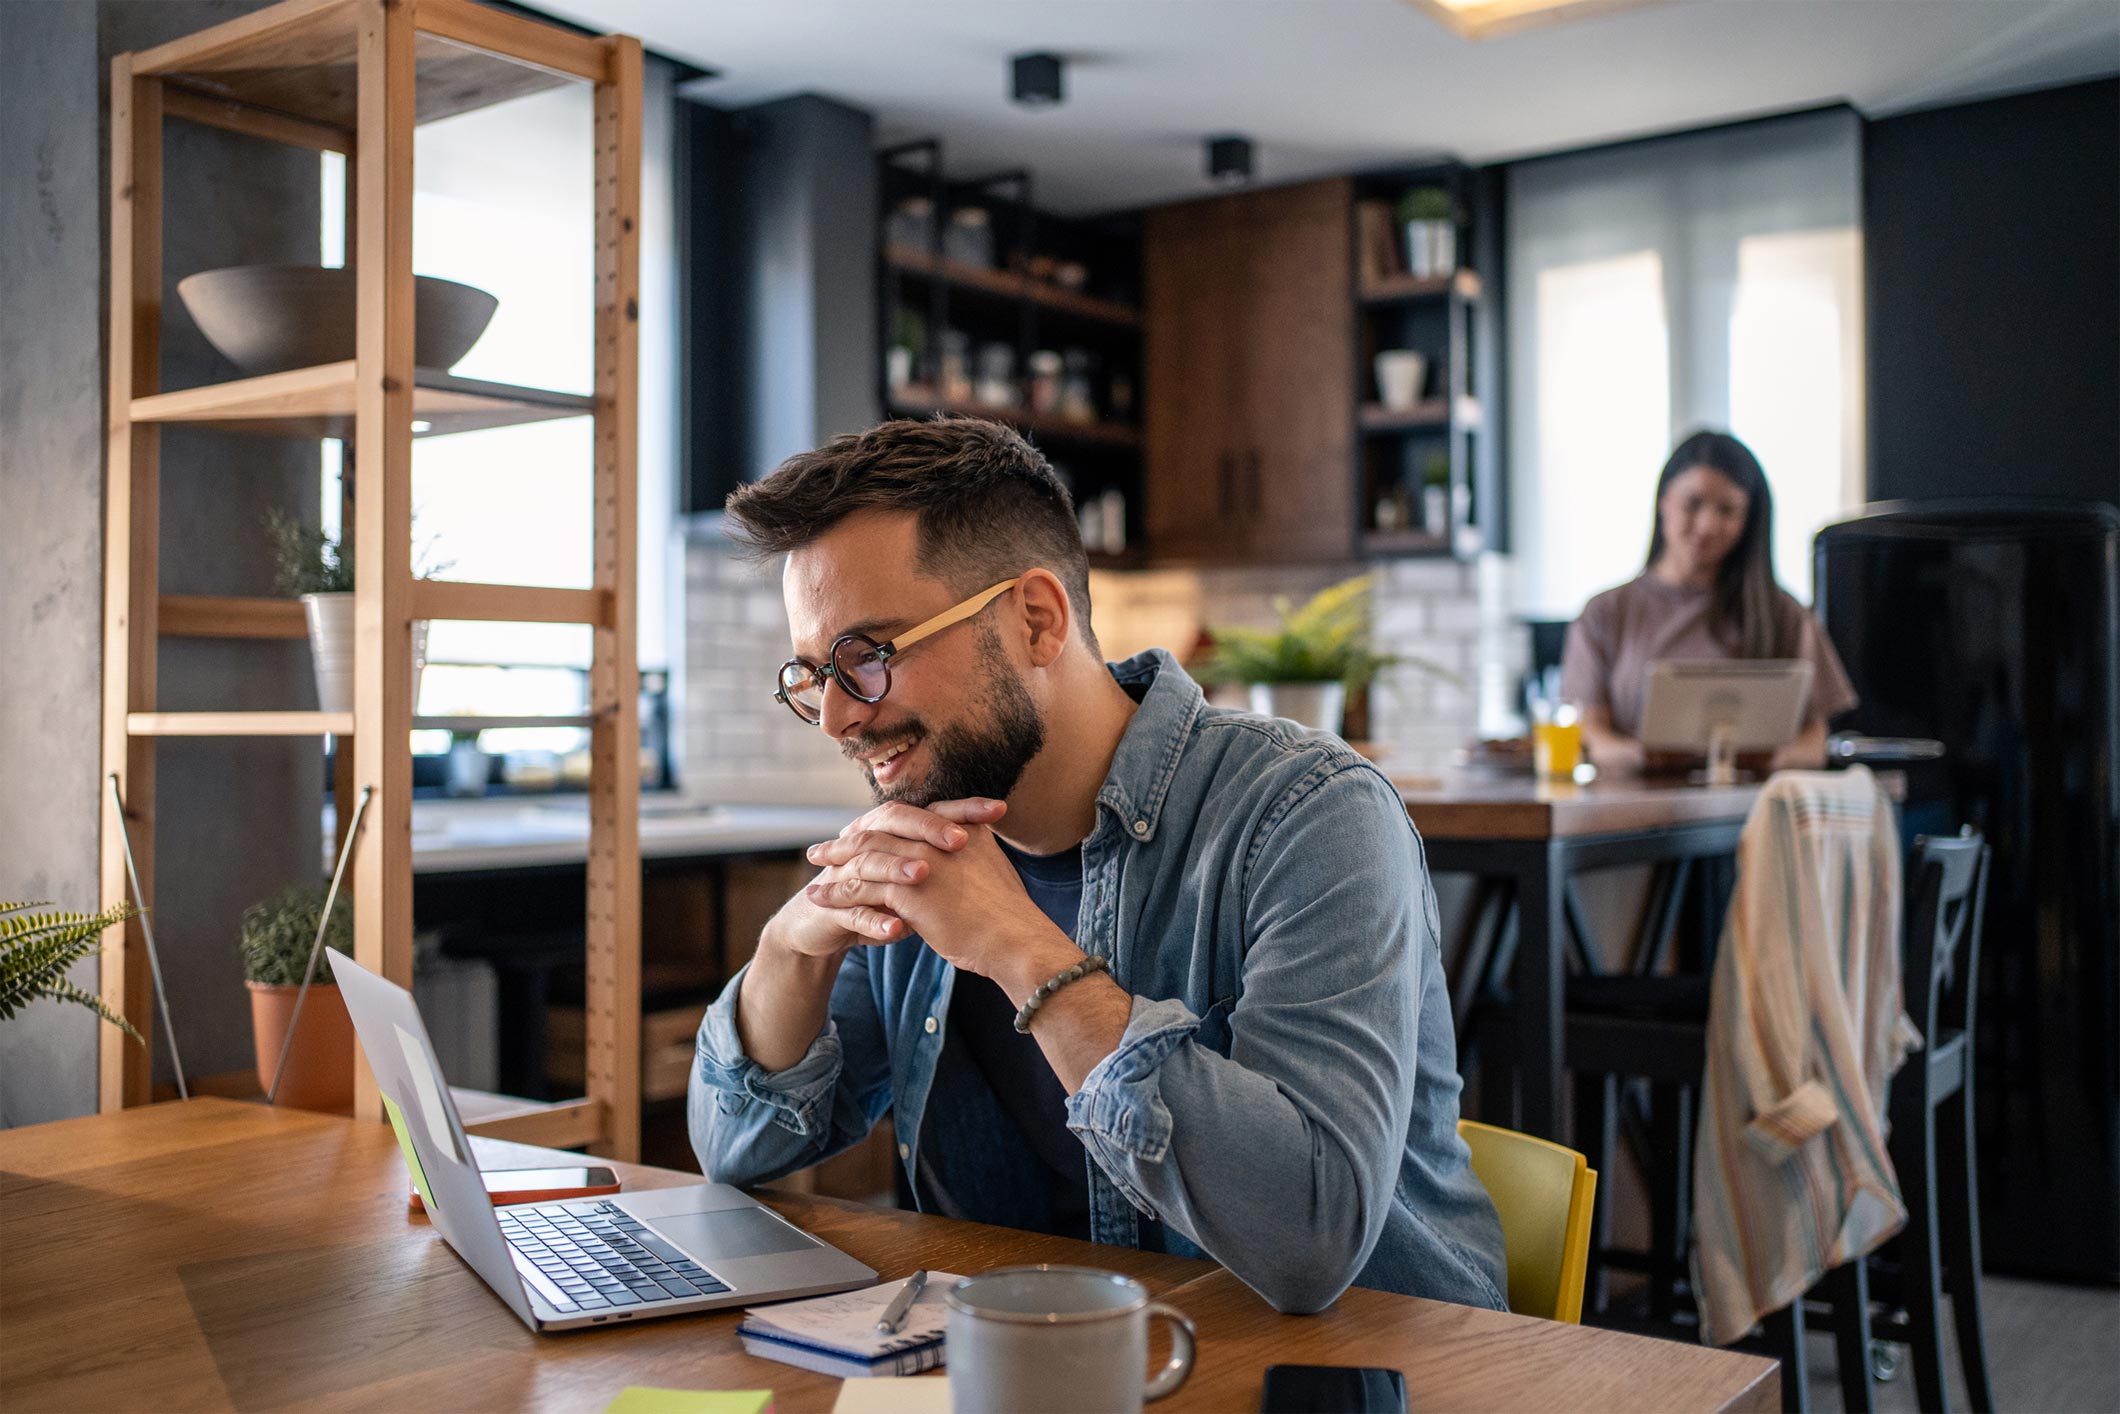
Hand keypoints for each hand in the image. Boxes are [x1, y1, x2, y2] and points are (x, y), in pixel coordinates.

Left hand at [801, 798, 1080, 995]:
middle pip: (882, 828)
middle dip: (848, 837)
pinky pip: (859, 888)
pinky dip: (835, 893)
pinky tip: (817, 899)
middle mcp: (938, 837)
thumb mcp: (993, 871)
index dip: (882, 824)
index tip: (859, 830)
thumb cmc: (1009, 915)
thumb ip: (975, 857)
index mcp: (959, 827)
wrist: (1016, 939)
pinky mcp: (908, 890)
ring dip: (834, 860)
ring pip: (865, 855)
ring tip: (813, 867)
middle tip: (824, 846)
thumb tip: (969, 859)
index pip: (911, 818)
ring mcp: (922, 860)